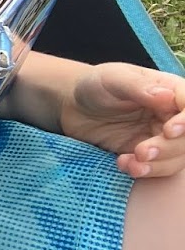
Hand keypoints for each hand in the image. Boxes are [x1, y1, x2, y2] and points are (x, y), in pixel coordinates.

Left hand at [59, 63, 184, 177]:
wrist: (75, 106)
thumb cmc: (96, 85)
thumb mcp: (112, 79)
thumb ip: (137, 87)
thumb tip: (167, 95)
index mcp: (171, 90)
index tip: (169, 130)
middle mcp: (173, 115)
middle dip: (169, 148)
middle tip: (142, 152)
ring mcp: (163, 136)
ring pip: (179, 157)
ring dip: (158, 164)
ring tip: (132, 162)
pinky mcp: (151, 154)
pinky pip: (160, 168)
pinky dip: (146, 171)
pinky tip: (124, 165)